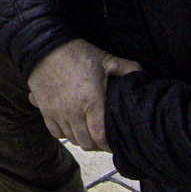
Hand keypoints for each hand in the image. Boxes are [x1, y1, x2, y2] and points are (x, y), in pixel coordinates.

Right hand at [26, 38, 143, 152]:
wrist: (44, 47)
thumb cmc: (78, 53)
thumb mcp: (106, 59)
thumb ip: (128, 69)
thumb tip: (146, 75)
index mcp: (91, 102)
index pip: (100, 136)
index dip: (109, 145)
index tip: (114, 143)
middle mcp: (73, 112)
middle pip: (86, 143)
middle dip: (97, 144)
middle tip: (102, 139)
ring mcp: (57, 113)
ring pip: (71, 139)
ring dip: (81, 138)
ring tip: (88, 132)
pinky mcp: (45, 111)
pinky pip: (55, 132)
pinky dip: (64, 133)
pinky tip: (71, 125)